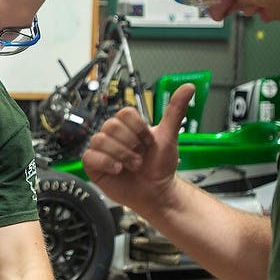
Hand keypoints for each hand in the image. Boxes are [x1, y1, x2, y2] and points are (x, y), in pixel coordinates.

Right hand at [81, 83, 195, 216]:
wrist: (156, 192)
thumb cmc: (160, 166)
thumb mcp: (168, 137)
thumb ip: (175, 111)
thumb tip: (188, 87)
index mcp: (128, 126)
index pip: (124, 113)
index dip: (138, 129)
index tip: (148, 142)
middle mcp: (113, 135)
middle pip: (111, 125)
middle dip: (130, 144)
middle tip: (141, 157)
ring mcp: (101, 149)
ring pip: (100, 140)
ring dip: (121, 155)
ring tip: (132, 166)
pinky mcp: (93, 165)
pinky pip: (90, 156)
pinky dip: (106, 162)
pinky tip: (117, 169)